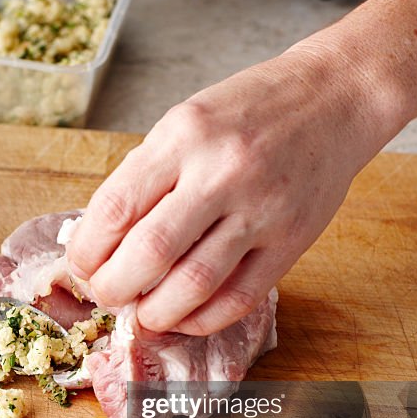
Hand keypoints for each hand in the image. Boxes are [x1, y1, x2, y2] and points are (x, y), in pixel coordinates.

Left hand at [67, 49, 393, 334]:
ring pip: (194, 284)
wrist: (335, 98)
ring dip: (155, 313)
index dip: (89, 250)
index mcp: (183, 136)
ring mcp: (261, 210)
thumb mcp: (185, 121)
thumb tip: (101, 240)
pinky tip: (183, 318)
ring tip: (141, 316)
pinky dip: (202, 319)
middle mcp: (221, 173)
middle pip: (150, 252)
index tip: (82, 266)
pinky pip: (239, 298)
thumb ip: (146, 176)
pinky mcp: (291, 242)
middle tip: (106, 295)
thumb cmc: (250, 110)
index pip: (117, 207)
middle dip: (114, 288)